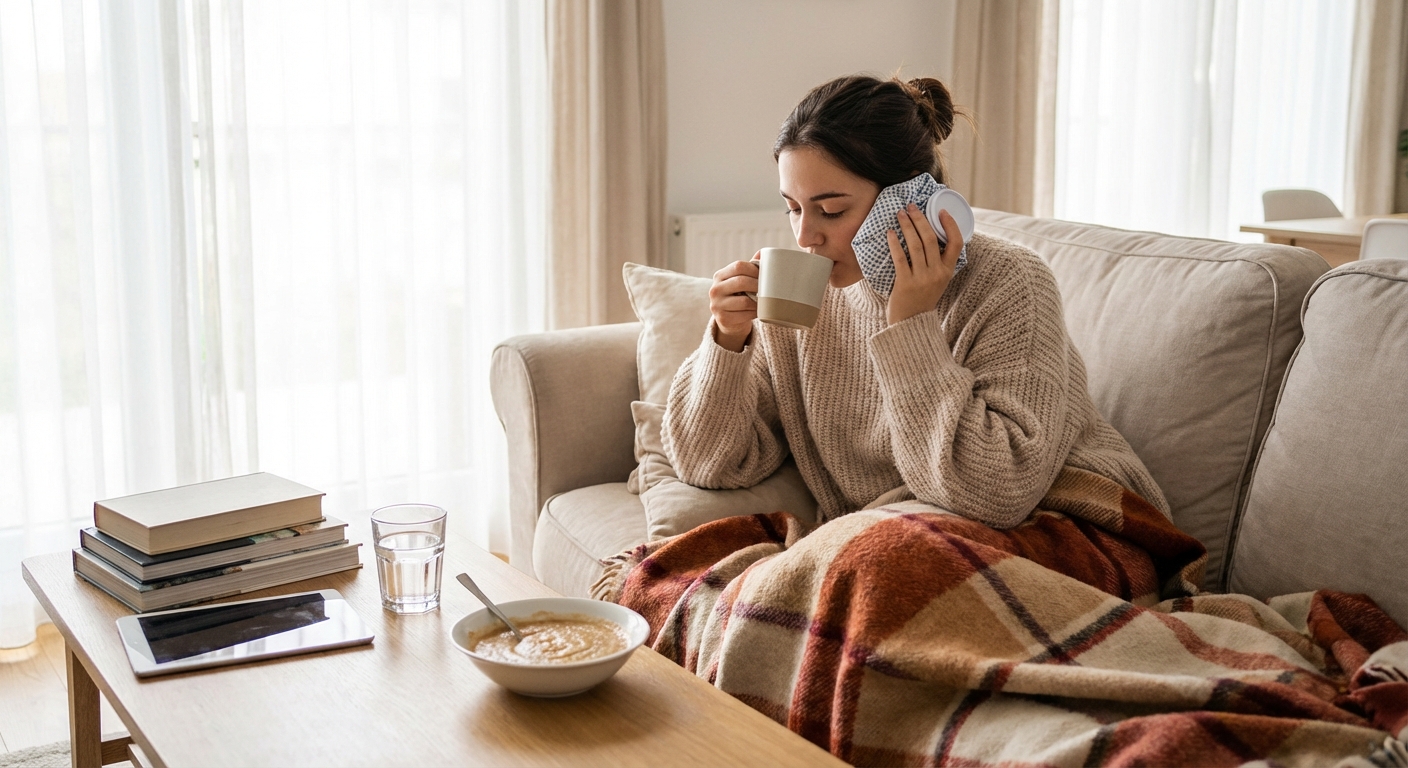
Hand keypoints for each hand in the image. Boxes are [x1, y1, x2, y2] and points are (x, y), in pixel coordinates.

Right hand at [709, 254, 760, 351]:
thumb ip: (750, 268)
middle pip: (741, 282)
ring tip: (764, 300)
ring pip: (744, 301)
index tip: (764, 275)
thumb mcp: (740, 280)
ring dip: (758, 301)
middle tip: (768, 289)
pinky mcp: (722, 319)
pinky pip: (745, 315)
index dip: (754, 269)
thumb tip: (762, 253)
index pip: (739, 266)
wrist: (728, 320)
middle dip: (757, 285)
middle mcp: (715, 289)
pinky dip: (755, 313)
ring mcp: (716, 305)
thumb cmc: (738, 296)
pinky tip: (758, 311)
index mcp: (719, 275)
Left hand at [886, 204, 963, 325]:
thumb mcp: (937, 281)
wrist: (910, 324)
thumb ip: (936, 262)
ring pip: (916, 245)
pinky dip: (895, 243)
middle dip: (920, 219)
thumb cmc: (921, 299)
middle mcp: (937, 273)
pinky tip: (890, 233)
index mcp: (947, 271)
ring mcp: (922, 278)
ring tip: (900, 214)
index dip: (951, 225)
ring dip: (907, 226)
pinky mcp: (906, 283)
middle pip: (931, 239)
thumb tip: (927, 235)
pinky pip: (900, 258)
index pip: (956, 243)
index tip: (941, 211)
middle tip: (911, 206)